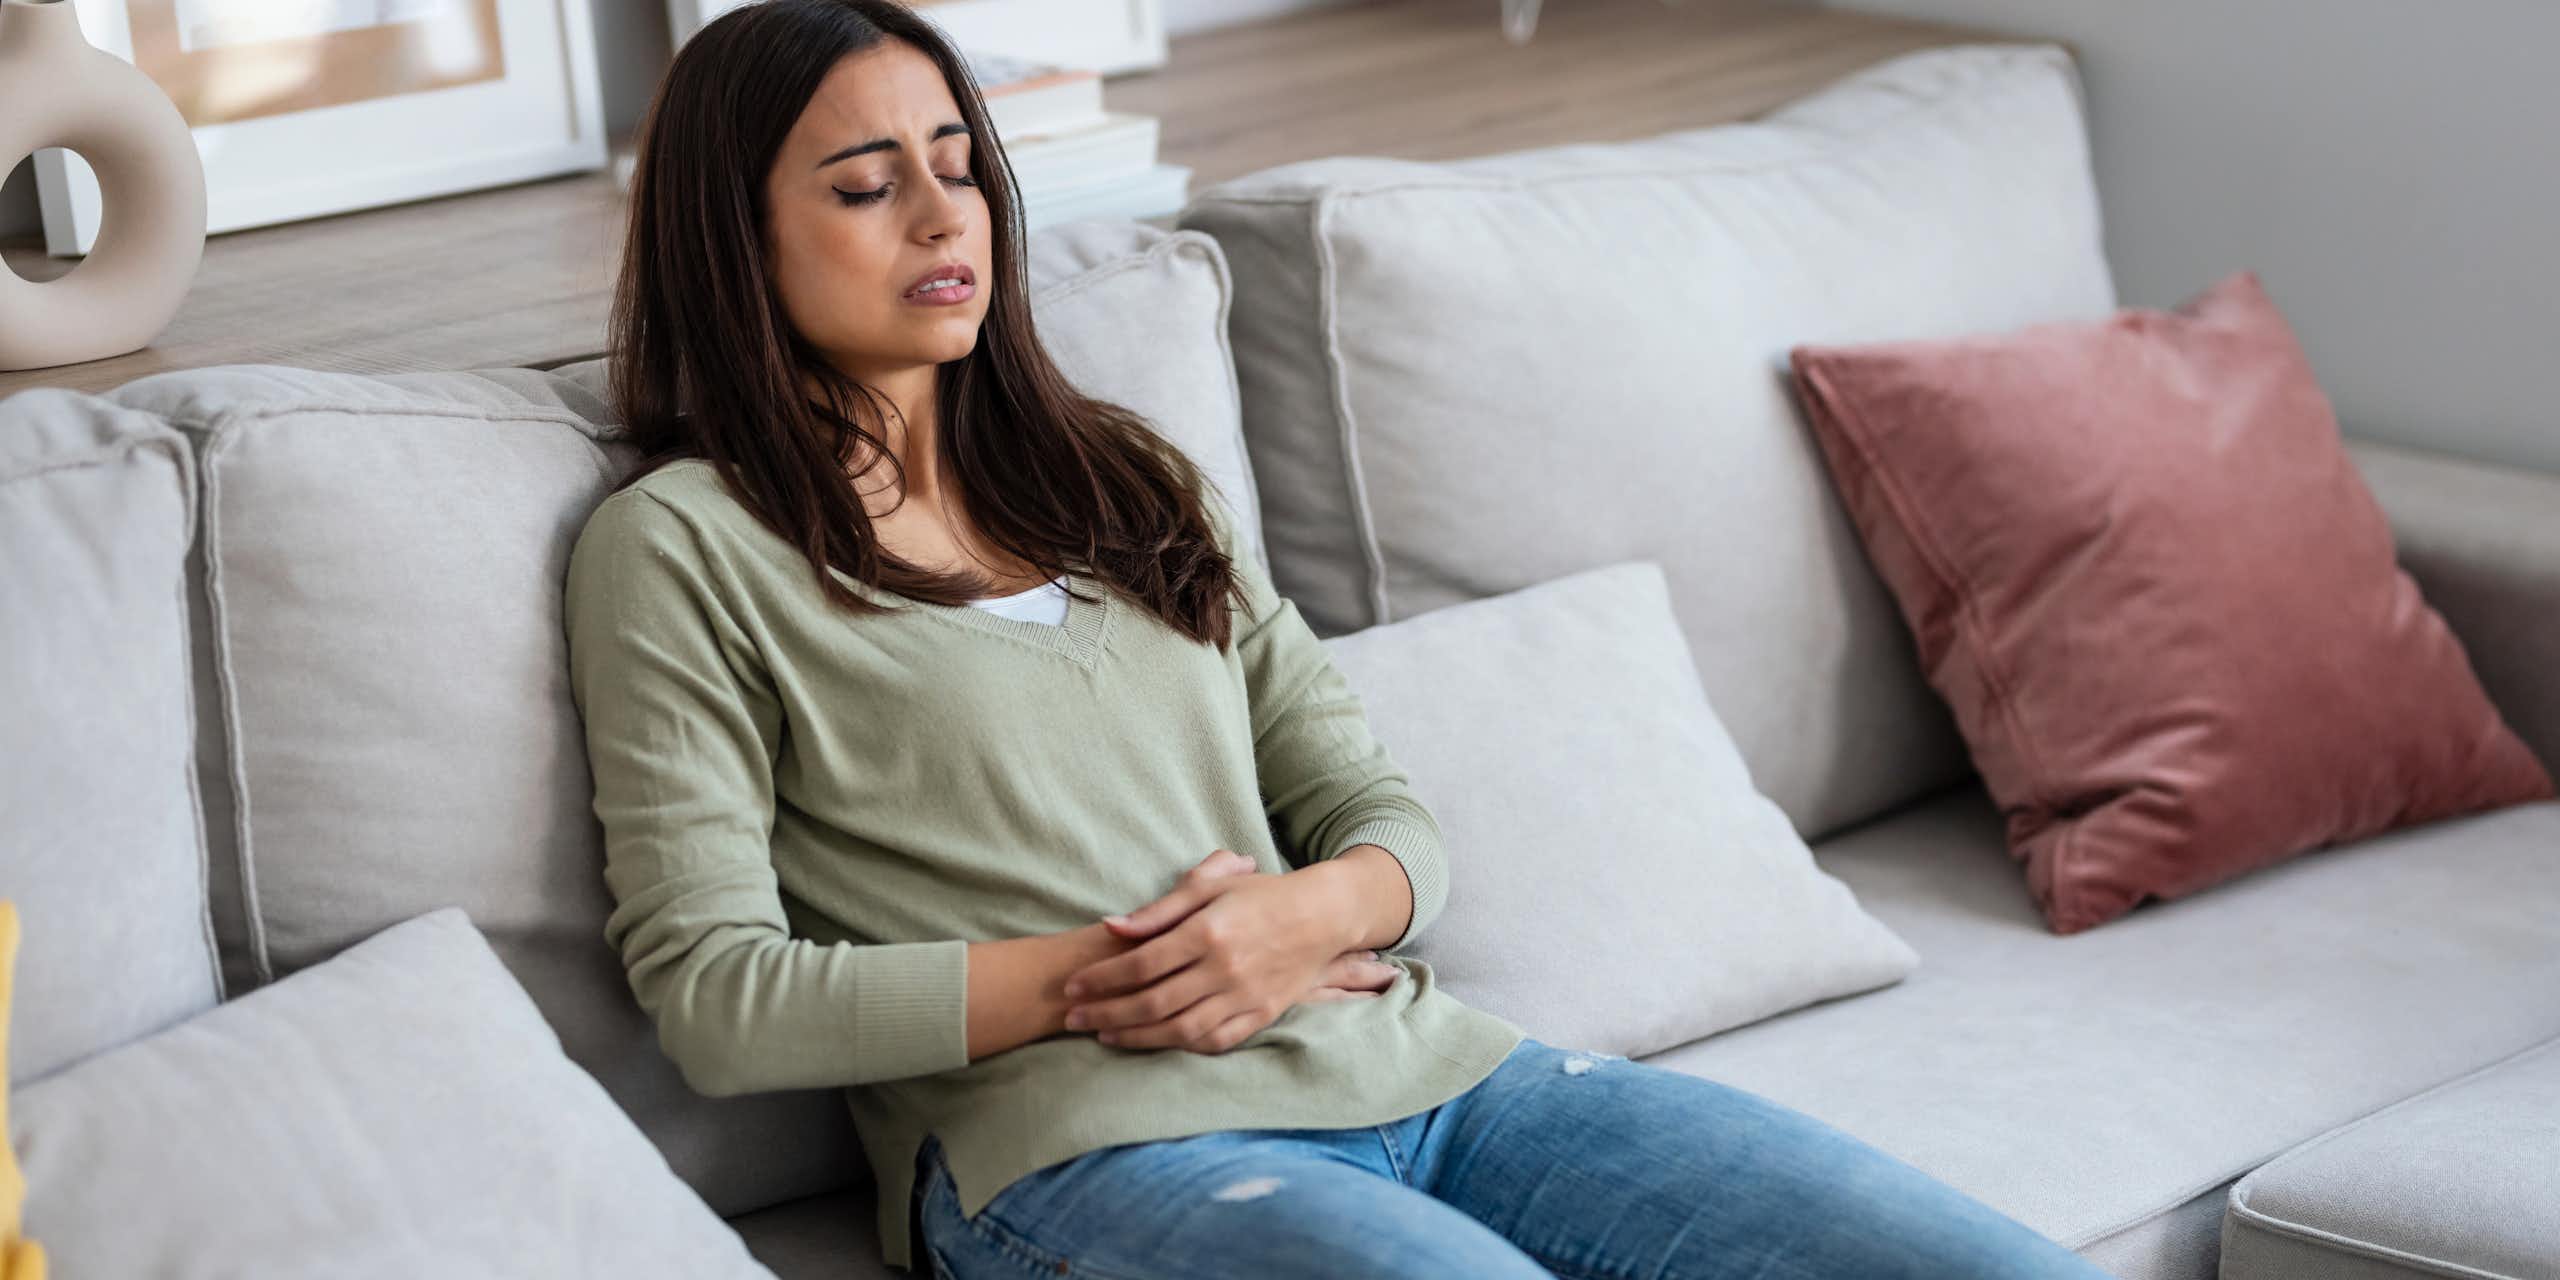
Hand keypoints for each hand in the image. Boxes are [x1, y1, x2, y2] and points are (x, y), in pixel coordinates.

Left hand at [1065, 849, 1396, 1051]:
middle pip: (1153, 1001)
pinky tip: (1155, 1043)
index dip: (1102, 978)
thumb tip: (1110, 927)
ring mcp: (1245, 996)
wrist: (1323, 915)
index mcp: (1209, 931)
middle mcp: (1225, 968)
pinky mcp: (1262, 1014)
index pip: (1141, 963)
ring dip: (1136, 1036)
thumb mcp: (1210, 887)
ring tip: (1104, 1035)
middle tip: (1073, 1018)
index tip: (1073, 986)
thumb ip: (1159, 911)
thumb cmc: (1260, 894)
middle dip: (1106, 1013)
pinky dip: (1182, 1047)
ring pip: (1180, 1029)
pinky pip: (1216, 1041)